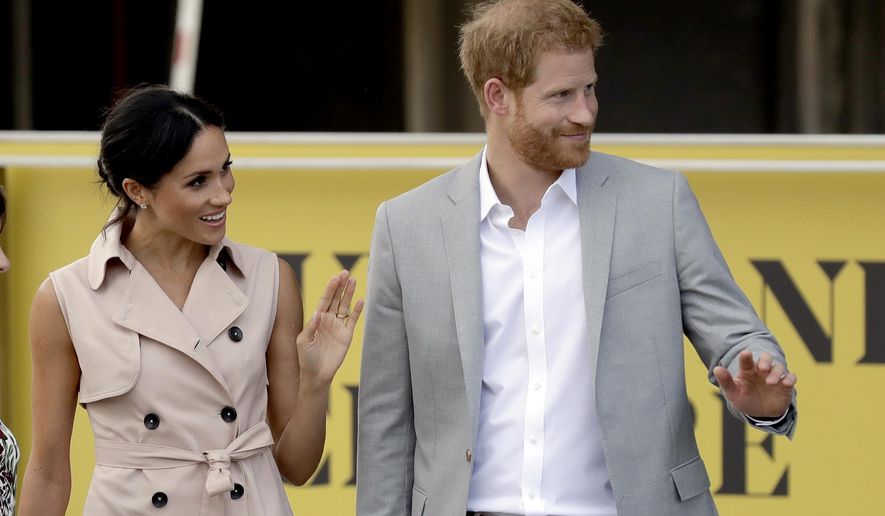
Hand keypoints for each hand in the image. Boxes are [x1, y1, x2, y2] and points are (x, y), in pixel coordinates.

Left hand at [296, 270, 363, 388]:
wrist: (317, 374)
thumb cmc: (306, 358)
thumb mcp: (303, 341)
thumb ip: (311, 327)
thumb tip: (318, 313)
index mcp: (317, 318)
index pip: (325, 299)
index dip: (330, 288)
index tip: (336, 277)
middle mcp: (328, 319)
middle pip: (336, 299)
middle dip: (341, 286)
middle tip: (346, 273)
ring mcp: (338, 326)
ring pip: (345, 306)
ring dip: (349, 294)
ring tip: (354, 281)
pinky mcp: (347, 335)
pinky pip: (353, 320)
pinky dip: (357, 310)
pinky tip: (360, 300)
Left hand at [713, 349, 796, 417]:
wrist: (760, 414)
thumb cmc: (744, 399)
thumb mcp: (733, 393)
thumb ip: (726, 381)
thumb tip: (717, 368)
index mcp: (748, 370)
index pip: (747, 360)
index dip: (746, 356)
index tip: (746, 353)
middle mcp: (762, 371)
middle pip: (766, 358)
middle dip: (765, 360)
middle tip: (762, 368)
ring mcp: (774, 377)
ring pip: (779, 367)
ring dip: (776, 372)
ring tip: (770, 382)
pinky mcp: (785, 385)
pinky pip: (791, 377)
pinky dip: (790, 378)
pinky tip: (785, 383)